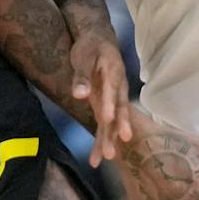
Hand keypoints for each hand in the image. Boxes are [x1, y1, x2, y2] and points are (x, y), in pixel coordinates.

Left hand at [68, 31, 133, 162]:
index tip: (108, 118)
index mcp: (114, 73)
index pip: (112, 90)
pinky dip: (101, 140)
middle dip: (115, 130)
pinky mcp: (106, 106)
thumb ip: (82, 76)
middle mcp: (117, 89)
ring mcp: (113, 99)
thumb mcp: (83, 56)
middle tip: (113, 148)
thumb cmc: (91, 47)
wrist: (99, 41)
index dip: (110, 104)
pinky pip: (105, 126)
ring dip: (110, 139)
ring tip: (107, 158)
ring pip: (114, 122)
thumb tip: (79, 95)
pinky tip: (96, 159)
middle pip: (119, 111)